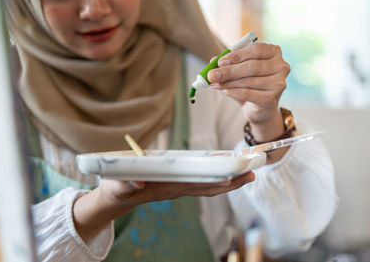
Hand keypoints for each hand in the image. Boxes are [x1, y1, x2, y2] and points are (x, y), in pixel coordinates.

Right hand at [73, 172, 254, 240]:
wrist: (116, 198)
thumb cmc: (117, 188)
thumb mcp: (118, 185)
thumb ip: (126, 183)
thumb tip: (138, 182)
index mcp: (167, 187)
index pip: (197, 184)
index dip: (215, 180)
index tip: (233, 175)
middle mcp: (177, 189)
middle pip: (209, 186)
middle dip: (231, 181)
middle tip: (253, 173)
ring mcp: (178, 188)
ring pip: (208, 185)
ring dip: (229, 180)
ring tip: (248, 173)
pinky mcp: (177, 184)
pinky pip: (201, 182)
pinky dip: (216, 177)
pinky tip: (227, 172)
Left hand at [208, 43, 289, 141]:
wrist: (261, 108)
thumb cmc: (251, 83)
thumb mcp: (240, 69)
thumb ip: (229, 63)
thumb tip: (212, 61)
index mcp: (274, 52)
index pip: (256, 50)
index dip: (237, 55)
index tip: (220, 62)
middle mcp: (281, 66)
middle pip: (252, 66)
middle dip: (229, 71)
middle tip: (212, 75)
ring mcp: (278, 84)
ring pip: (248, 81)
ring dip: (228, 82)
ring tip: (214, 84)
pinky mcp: (271, 99)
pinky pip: (248, 93)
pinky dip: (233, 92)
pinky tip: (223, 91)